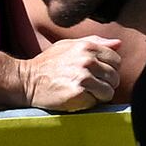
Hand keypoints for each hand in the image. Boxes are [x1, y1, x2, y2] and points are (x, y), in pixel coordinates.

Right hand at [19, 26, 137, 112]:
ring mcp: (82, 77)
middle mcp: (87, 60)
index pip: (116, 60)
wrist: (26, 80)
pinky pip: (96, 102)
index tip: (97, 74)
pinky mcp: (77, 93)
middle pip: (115, 77)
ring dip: (98, 95)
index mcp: (87, 47)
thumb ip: (95, 42)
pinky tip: (76, 98)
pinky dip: (89, 103)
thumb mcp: (69, 46)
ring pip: (109, 91)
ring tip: (84, 92)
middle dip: (105, 83)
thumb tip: (119, 44)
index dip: (109, 69)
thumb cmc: (49, 63)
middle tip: (89, 86)